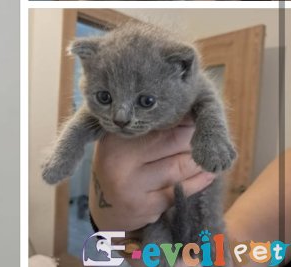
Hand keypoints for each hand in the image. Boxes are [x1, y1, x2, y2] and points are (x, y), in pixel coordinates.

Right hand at [89, 117, 215, 231]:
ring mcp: (133, 185)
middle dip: (192, 135)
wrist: (105, 205)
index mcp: (114, 137)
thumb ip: (144, 129)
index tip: (193, 109)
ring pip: (178, 166)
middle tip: (206, 128)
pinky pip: (181, 190)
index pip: (154, 122)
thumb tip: (185, 111)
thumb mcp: (120, 141)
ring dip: (198, 159)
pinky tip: (208, 173)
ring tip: (208, 152)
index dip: (179, 115)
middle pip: (170, 141)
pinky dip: (199, 181)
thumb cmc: (118, 163)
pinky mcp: (147, 206)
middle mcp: (121, 159)